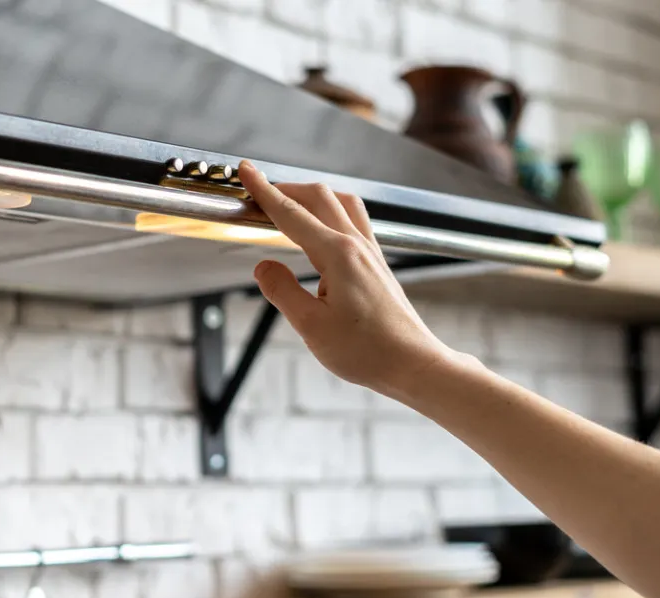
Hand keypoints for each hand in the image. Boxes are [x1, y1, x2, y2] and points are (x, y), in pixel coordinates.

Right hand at [237, 161, 460, 397]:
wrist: (412, 363)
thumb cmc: (367, 351)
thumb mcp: (310, 327)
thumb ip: (281, 291)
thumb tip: (263, 268)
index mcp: (337, 255)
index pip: (292, 214)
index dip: (264, 191)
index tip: (246, 172)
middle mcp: (356, 246)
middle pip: (318, 196)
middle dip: (285, 188)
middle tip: (259, 191)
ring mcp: (371, 252)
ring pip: (342, 202)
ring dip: (312, 196)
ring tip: (290, 203)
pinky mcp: (377, 263)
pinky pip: (355, 220)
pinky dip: (332, 211)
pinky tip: (324, 227)